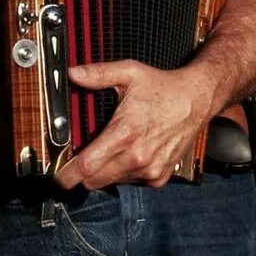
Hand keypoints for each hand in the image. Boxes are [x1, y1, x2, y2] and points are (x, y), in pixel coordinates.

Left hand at [53, 61, 216, 189]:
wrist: (197, 99)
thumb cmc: (164, 87)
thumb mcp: (130, 73)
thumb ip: (99, 74)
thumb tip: (74, 73)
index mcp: (125, 133)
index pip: (87, 166)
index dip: (68, 174)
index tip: (58, 176)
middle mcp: (137, 156)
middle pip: (95, 180)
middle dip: (83, 173)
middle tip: (81, 158)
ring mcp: (149, 169)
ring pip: (113, 182)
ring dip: (106, 172)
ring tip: (112, 149)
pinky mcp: (159, 176)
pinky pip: (132, 183)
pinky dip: (126, 173)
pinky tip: (131, 153)